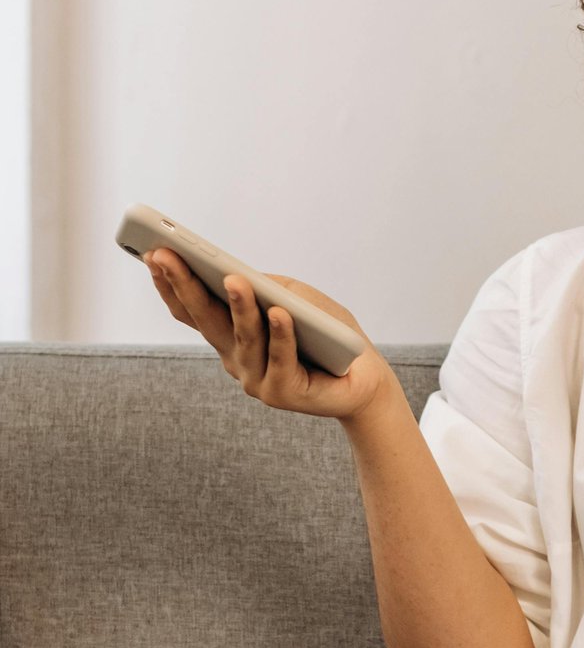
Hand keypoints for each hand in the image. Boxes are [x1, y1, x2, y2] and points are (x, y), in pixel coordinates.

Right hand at [143, 252, 395, 422]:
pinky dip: (281, 334)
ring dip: (239, 307)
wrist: (366, 378)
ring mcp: (256, 379)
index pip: (193, 311)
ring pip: (244, 338)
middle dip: (184, 285)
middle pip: (206, 320)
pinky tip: (279, 313)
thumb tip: (243, 277)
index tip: (153, 253)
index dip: (171, 284)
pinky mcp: (283, 393)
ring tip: (234, 279)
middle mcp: (236, 358)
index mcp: (231, 335)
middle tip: (166, 256)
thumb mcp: (297, 298)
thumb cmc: (328, 333)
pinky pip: (281, 359)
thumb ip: (270, 287)